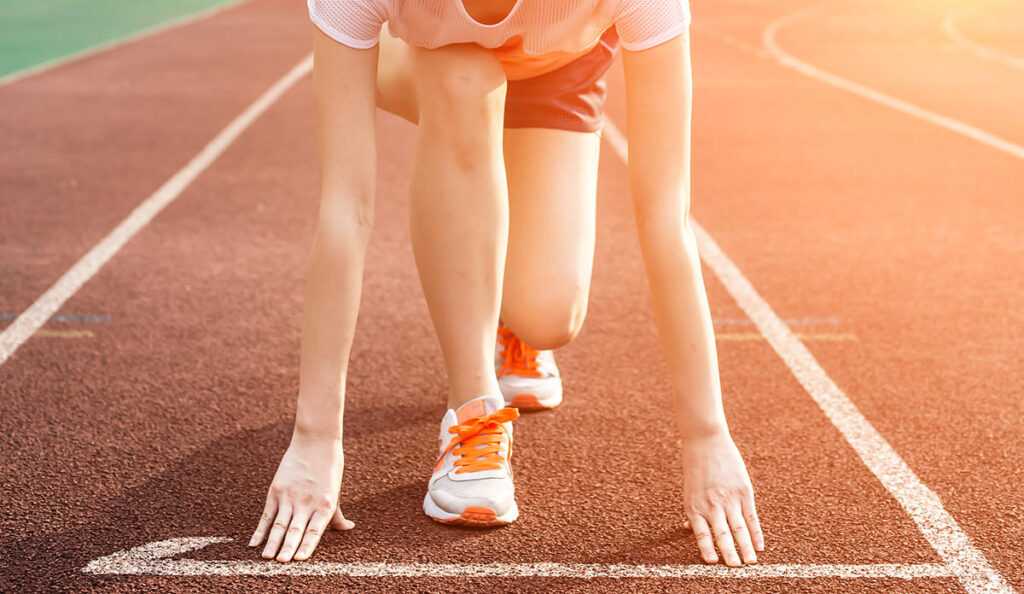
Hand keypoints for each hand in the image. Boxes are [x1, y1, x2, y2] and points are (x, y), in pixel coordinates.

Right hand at [248, 432, 353, 561]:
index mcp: (325, 504)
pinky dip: (260, 529)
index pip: (315, 530)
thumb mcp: (336, 491)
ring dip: (272, 542)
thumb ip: (338, 514)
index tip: (301, 559)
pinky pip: (267, 514)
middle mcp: (307, 502)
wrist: (316, 441)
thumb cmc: (330, 467)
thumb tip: (349, 528)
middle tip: (281, 562)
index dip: (308, 545)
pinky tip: (254, 543)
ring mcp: (290, 496)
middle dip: (288, 547)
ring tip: (267, 557)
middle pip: (295, 529)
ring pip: (279, 524)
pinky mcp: (276, 489)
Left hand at [680, 431, 763, 565]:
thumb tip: (686, 527)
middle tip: (736, 567)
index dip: (707, 548)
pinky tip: (760, 545)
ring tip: (750, 561)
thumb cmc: (695, 466)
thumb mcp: (688, 489)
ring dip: (745, 547)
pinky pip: (751, 516)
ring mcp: (728, 498)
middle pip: (722, 534)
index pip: (701, 533)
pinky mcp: (743, 491)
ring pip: (738, 528)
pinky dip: (756, 532)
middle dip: (729, 553)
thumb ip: (692, 509)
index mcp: (694, 506)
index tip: (713, 562)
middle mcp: (711, 505)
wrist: (705, 440)